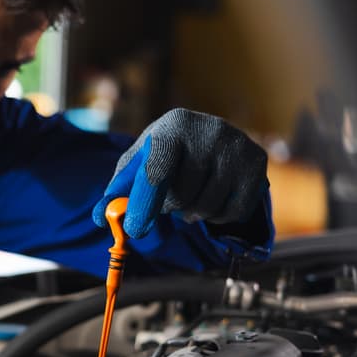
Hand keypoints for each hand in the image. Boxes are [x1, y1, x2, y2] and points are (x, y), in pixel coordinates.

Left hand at [92, 108, 267, 237]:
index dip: (145, 202)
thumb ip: (118, 191)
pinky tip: (211, 199)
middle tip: (169, 198)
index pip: (158, 169)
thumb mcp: (138, 165)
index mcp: (172, 126)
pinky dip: (218, 216)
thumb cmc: (164, 155)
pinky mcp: (257, 162)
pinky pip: (234, 211)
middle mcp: (209, 130)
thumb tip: (99, 218)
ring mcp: (237, 145)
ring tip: (190, 197)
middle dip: (170, 206)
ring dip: (193, 213)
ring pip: (208, 206)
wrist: (207, 138)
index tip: (135, 230)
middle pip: (183, 194)